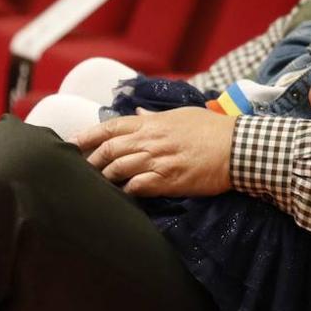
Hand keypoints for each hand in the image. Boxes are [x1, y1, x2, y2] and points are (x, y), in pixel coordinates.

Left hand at [75, 106, 234, 195]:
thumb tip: (136, 116)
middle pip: (110, 149)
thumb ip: (156, 117)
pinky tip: (122, 194)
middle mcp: (151, 141)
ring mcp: (159, 161)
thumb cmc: (212, 129)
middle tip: (79, 168)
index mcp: (153, 124)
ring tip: (96, 185)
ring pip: (119, 169)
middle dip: (91, 159)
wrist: (237, 147)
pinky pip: (138, 186)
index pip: (112, 127)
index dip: (89, 134)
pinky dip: (126, 190)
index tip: (73, 141)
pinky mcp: (169, 180)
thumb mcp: (182, 116)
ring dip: (105, 177)